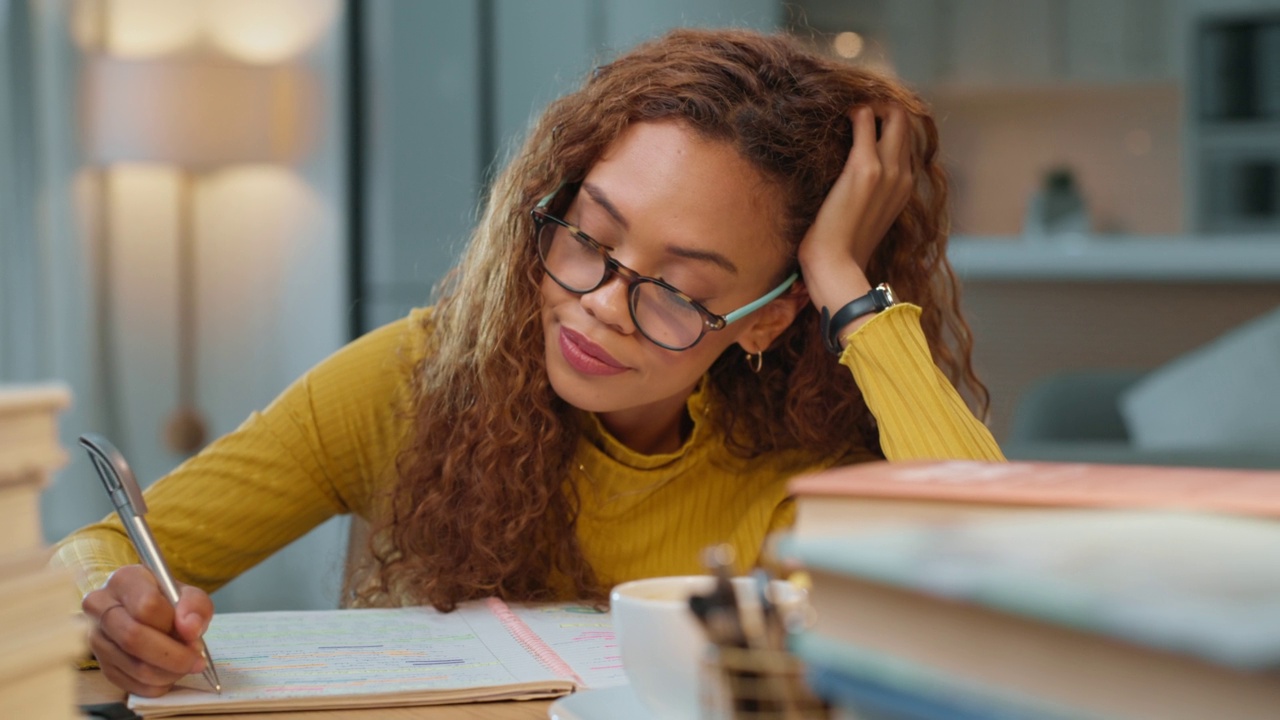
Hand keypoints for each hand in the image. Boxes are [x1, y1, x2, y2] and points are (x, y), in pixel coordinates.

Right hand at [82, 564, 213, 696]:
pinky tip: (168, 675)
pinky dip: (154, 685)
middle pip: (133, 638)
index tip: (194, 637)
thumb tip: (190, 629)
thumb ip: (195, 607)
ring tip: (185, 667)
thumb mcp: (189, 595)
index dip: (173, 626)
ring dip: (167, 673)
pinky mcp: (99, 662)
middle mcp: (100, 606)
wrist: (146, 612)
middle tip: (195, 661)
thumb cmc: (169, 601)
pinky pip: (127, 683)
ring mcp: (95, 636)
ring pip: (132, 665)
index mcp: (125, 580)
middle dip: (172, 656)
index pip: (146, 606)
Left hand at [797, 104, 913, 326]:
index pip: (906, 140)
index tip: (862, 118)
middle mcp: (903, 175)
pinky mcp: (864, 167)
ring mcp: (887, 169)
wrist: (836, 267)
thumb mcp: (863, 218)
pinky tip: (836, 114)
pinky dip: (853, 109)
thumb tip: (850, 186)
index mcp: (905, 188)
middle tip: (852, 107)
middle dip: (881, 105)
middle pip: (904, 120)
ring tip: (844, 107)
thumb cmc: (842, 248)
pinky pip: (864, 119)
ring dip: (869, 103)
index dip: (886, 123)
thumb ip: (866, 196)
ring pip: (892, 114)